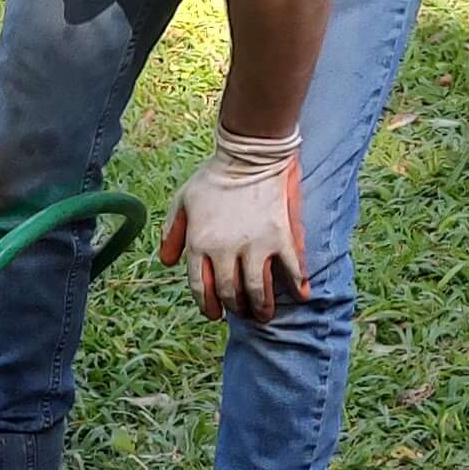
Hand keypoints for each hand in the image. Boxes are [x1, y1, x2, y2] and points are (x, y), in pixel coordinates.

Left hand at [160, 127, 306, 322]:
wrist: (249, 155)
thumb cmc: (214, 177)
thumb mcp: (182, 201)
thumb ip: (172, 232)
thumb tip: (167, 263)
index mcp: (200, 243)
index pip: (201, 287)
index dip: (207, 306)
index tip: (215, 315)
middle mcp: (225, 250)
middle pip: (229, 293)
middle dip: (235, 308)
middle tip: (241, 313)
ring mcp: (255, 245)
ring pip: (257, 290)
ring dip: (261, 307)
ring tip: (264, 315)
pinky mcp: (280, 237)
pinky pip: (290, 268)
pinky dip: (297, 285)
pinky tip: (301, 295)